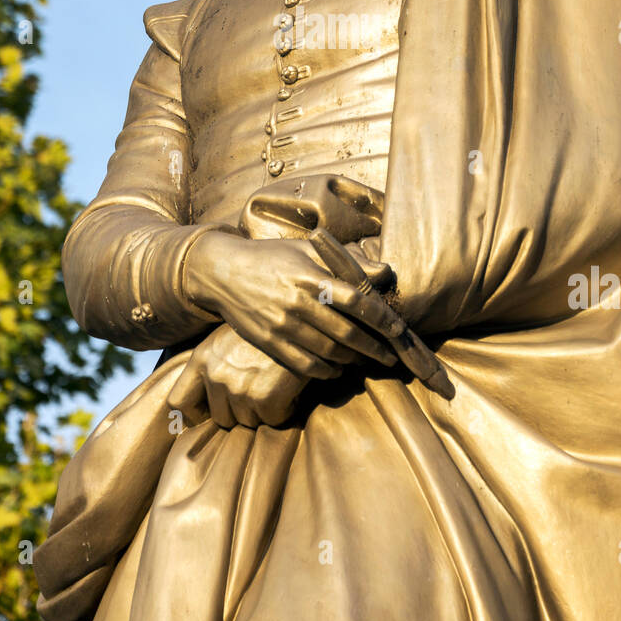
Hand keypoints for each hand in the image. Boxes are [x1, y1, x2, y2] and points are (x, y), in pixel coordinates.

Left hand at [168, 324, 304, 428]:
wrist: (302, 315)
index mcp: (202, 358)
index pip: (178, 402)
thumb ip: (212, 366)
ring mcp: (239, 386)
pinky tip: (290, 386)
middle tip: (260, 388)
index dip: (194, 414)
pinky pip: (273, 419)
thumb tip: (202, 405)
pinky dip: (286, 408)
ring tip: (275, 383)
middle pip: (221, 419)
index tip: (212, 412)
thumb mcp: (228, 339)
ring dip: (265, 409)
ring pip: (248, 422)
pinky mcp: (265, 396)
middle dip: (242, 410)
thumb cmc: (266, 327)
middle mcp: (215, 373)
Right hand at [183, 229, 401, 378]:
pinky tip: (337, 368)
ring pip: (328, 353)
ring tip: (366, 360)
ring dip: (353, 360)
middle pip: (347, 333)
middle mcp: (298, 303)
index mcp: (310, 276)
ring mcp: (282, 326)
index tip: (397, 330)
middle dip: (374, 348)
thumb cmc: (271, 257)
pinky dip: (326, 371)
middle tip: (390, 356)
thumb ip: (347, 261)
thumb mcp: (307, 250)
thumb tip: (386, 271)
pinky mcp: (269, 343)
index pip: (356, 300)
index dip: (381, 318)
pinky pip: (305, 365)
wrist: (223, 272)